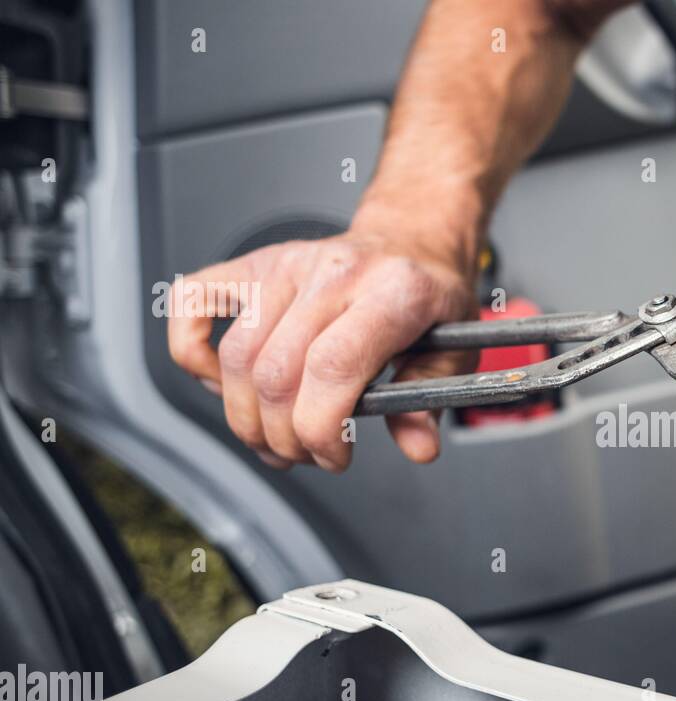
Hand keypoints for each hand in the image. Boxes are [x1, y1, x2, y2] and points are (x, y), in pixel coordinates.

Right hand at [166, 231, 476, 471]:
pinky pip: (193, 302)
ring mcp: (287, 265)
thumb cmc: (428, 297)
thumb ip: (432, 398)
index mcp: (392, 293)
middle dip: (286, 437)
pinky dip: (192, 352)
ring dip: (247, 418)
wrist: (411, 243)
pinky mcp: (254, 264)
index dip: (322, 428)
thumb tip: (417, 445)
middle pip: (278, 373)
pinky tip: (224, 383)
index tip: (335, 455)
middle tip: (308, 454)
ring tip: (276, 439)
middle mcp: (334, 274)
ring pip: (238, 356)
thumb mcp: (456, 350)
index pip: (333, 367)